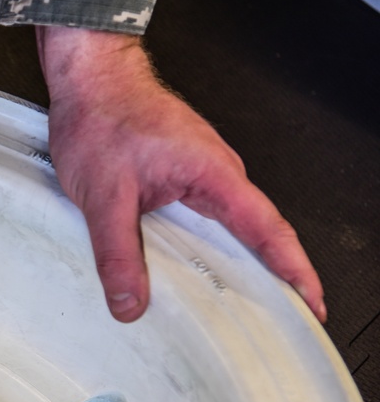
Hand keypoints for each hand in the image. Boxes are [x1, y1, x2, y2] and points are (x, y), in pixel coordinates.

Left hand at [36, 25, 325, 322]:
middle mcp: (216, 173)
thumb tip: (129, 303)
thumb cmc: (101, 118)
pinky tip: (192, 273)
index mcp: (213, 174)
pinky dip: (206, 248)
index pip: (268, 231)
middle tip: (278, 323)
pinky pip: (203, 218)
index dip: (293, 271)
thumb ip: (117, 253)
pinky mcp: (180, 175)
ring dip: (236, 265)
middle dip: (273, 279)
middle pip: (256, 235)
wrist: (89, 78)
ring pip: (226, 228)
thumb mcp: (103, 197)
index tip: (311, 304)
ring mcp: (200, 173)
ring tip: (240, 310)